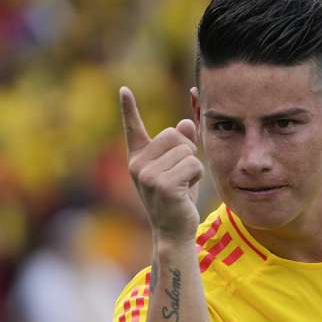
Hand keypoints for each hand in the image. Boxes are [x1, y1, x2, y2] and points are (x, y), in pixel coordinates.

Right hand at [119, 86, 203, 242]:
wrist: (173, 231)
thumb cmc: (177, 199)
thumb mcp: (179, 168)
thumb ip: (182, 144)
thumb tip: (186, 122)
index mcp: (138, 158)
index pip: (133, 128)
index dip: (128, 108)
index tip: (124, 90)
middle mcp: (138, 165)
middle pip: (173, 134)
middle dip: (187, 151)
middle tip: (181, 174)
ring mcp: (148, 175)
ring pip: (187, 150)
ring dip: (193, 167)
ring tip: (183, 185)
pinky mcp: (164, 185)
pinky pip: (193, 165)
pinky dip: (197, 176)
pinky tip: (186, 192)